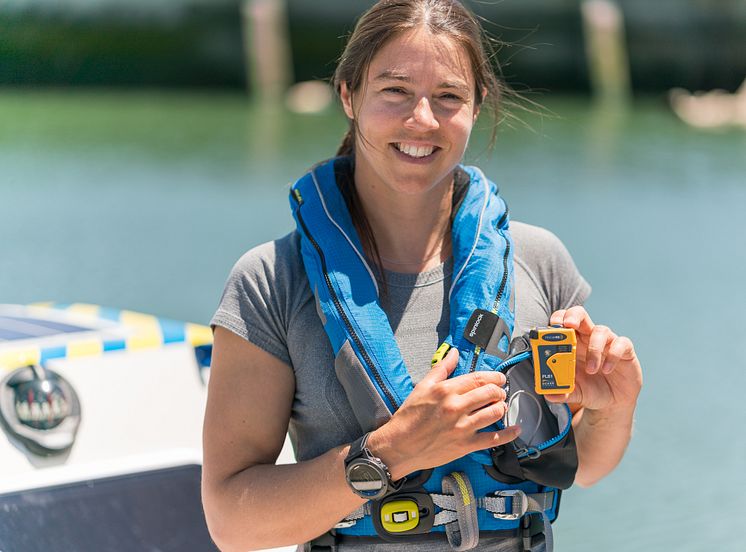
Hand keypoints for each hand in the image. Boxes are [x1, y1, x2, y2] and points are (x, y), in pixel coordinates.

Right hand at [368, 348, 520, 479]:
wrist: (399, 445)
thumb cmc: (408, 417)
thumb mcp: (422, 387)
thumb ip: (441, 368)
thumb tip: (453, 352)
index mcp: (446, 390)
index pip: (479, 379)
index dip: (494, 377)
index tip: (499, 378)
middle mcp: (456, 407)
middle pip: (490, 394)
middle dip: (500, 391)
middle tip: (501, 391)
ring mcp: (462, 427)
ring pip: (495, 413)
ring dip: (502, 407)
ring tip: (500, 406)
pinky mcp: (466, 445)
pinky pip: (493, 439)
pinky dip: (508, 434)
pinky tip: (516, 429)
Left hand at [545, 306, 641, 412]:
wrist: (613, 402)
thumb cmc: (590, 389)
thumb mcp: (574, 393)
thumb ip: (561, 392)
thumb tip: (548, 394)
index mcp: (572, 343)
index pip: (563, 322)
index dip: (557, 319)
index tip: (552, 327)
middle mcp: (588, 338)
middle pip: (580, 315)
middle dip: (573, 316)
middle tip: (568, 325)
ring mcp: (607, 342)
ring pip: (600, 330)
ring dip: (593, 349)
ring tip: (591, 370)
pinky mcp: (625, 350)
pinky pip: (620, 343)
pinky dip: (613, 355)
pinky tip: (606, 370)